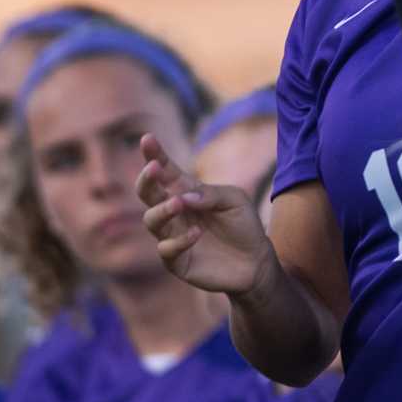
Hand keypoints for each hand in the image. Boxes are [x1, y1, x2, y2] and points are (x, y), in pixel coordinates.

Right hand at [138, 134, 276, 297]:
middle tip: (154, 168)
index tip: (147, 138)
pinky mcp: (176, 261)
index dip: (155, 154)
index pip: (166, 171)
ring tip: (179, 204)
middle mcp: (175, 212)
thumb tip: (183, 197)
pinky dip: (178, 240)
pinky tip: (197, 233)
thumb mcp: (234, 200)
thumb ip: (210, 194)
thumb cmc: (244, 225)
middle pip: (148, 193)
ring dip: (162, 209)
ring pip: (151, 220)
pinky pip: (165, 249)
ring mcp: (172, 236)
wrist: (255, 262)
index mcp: (187, 192)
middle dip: (146, 179)